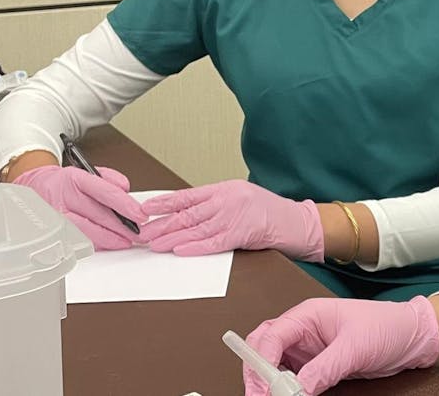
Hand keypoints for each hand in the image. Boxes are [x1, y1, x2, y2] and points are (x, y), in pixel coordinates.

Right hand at [13, 165, 146, 250]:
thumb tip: (126, 189)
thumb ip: (109, 178)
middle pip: (99, 215)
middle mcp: (66, 197)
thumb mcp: (86, 170)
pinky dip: (96, 242)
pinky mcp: (53, 231)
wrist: (36, 188)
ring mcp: (57, 216)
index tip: (141, 215)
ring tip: (126, 241)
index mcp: (76, 179)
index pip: (105, 192)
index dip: (126, 205)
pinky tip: (107, 242)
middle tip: (139, 234)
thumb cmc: (65, 182)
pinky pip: (78, 240)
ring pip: (88, 231)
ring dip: (110, 238)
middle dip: (122, 227)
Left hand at [138, 180, 323, 258]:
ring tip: (154, 243)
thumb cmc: (269, 212)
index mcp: (224, 189)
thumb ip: (215, 205)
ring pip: (196, 228)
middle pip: (188, 213)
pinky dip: (195, 247)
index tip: (144, 209)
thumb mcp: (239, 199)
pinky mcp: (242, 234)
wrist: (297, 222)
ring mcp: (235, 216)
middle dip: (162, 223)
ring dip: (172, 237)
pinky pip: (213, 242)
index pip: (187, 195)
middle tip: (142, 232)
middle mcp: (227, 199)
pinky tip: (179, 250)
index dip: (164, 202)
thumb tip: (184, 216)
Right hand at [243, 297, 438, 395]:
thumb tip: (298, 388)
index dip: (261, 360)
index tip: (264, 386)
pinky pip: (293, 378)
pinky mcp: (318, 366)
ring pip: (275, 365)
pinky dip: (286, 389)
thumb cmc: (387, 326)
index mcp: (308, 314)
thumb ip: (325, 367)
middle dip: (257, 373)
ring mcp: (309, 349)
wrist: (411, 337)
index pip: (271, 335)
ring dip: (270, 383)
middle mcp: (304, 330)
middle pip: (265, 349)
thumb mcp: (356, 347)